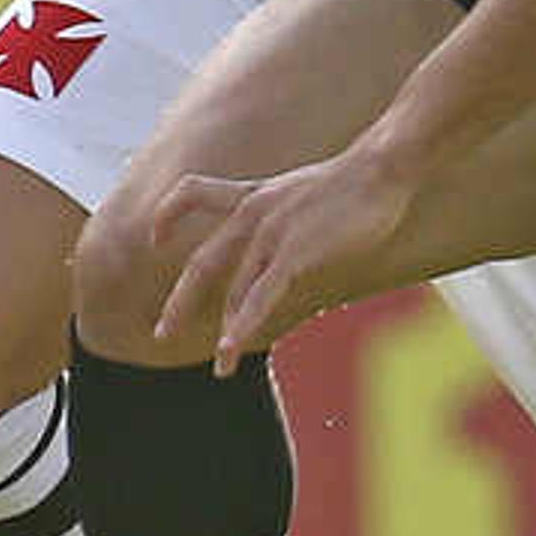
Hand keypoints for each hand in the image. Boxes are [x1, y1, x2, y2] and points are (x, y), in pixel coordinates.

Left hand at [151, 142, 426, 368]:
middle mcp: (251, 212)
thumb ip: (285, 218)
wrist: (382, 169)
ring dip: (226, 332)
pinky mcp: (293, 252)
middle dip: (181, 302)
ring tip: (221, 366)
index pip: (193, 192)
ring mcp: (270, 233)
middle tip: (162, 333)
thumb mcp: (304, 192)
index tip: (154, 238)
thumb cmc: (356, 182)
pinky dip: (243, 325)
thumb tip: (287, 249)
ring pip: (235, 290)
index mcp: (252, 195)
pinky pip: (260, 296)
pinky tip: (230, 348)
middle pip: (202, 262)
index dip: (168, 215)